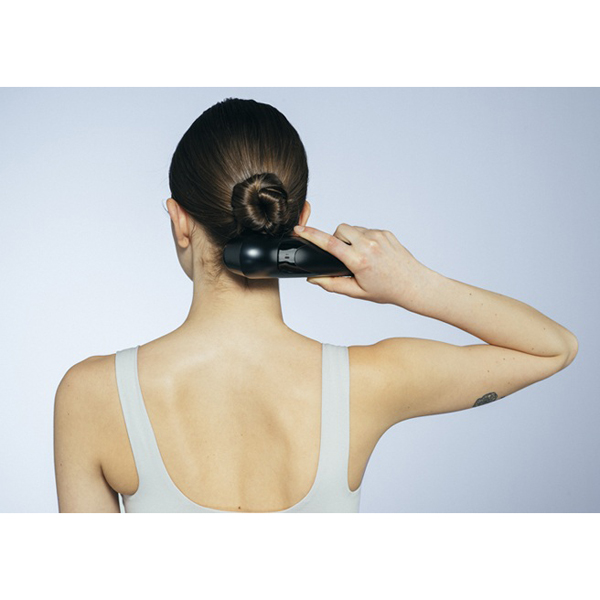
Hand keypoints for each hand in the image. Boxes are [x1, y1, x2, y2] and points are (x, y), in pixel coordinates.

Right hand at [293, 223, 432, 307]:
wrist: (413, 284)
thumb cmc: (386, 290)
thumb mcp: (356, 292)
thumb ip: (332, 284)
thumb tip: (313, 278)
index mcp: (359, 261)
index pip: (330, 243)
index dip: (312, 235)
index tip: (299, 229)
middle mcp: (369, 245)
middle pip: (340, 230)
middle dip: (336, 239)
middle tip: (343, 256)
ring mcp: (378, 236)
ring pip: (353, 228)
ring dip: (350, 239)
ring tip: (359, 256)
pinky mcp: (386, 232)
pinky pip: (366, 230)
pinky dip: (363, 239)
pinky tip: (372, 253)